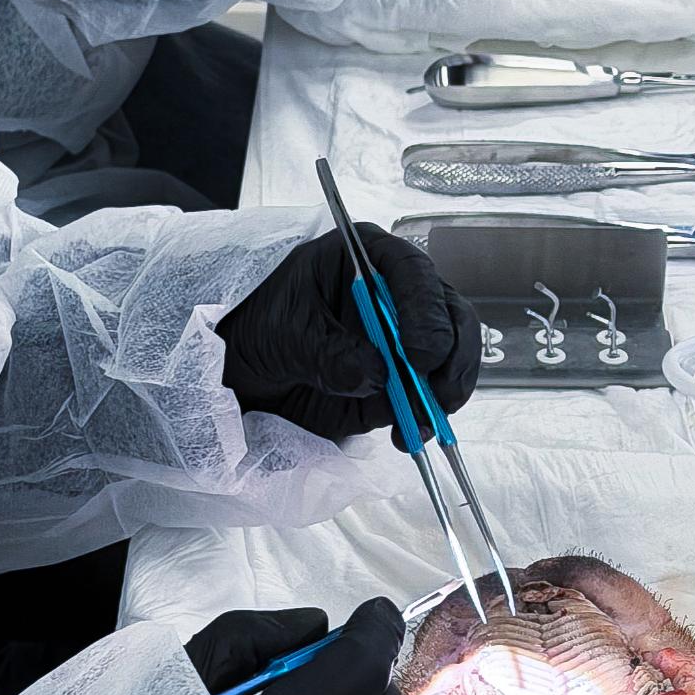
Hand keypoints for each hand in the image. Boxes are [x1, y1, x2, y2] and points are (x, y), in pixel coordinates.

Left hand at [218, 220, 480, 449]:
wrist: (243, 367)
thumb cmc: (259, 324)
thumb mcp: (285, 332)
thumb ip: (330, 352)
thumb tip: (377, 375)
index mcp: (368, 261)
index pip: (413, 274)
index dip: (425, 312)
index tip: (421, 354)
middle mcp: (397, 294)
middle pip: (449, 315)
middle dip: (450, 356)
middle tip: (437, 392)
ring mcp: (404, 338)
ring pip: (450, 357)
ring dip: (443, 392)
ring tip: (420, 422)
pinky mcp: (400, 379)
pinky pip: (425, 396)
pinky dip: (424, 418)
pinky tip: (409, 434)